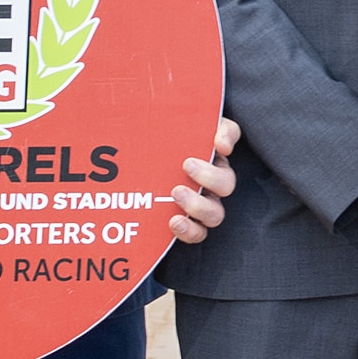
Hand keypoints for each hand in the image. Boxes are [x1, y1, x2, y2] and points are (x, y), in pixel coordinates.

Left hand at [166, 117, 241, 244]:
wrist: (128, 162)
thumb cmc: (154, 143)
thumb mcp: (172, 125)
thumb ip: (197, 124)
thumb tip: (222, 145)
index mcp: (209, 153)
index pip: (228, 137)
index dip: (227, 140)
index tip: (217, 144)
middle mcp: (211, 181)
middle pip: (226, 184)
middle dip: (210, 176)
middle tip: (186, 165)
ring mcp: (200, 205)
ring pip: (216, 214)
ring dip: (199, 206)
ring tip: (176, 194)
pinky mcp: (186, 224)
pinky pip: (197, 234)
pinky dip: (189, 230)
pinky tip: (174, 222)